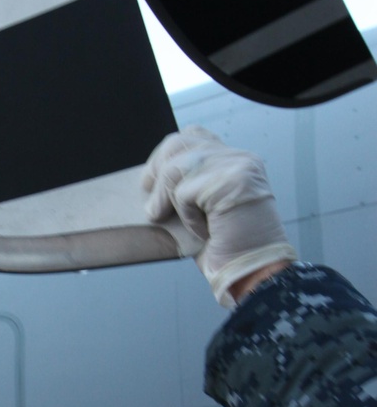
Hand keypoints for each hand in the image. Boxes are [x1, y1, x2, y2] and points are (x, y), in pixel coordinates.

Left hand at [143, 126, 295, 307]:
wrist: (255, 271)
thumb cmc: (229, 248)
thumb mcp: (202, 209)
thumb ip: (186, 187)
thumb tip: (149, 182)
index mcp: (235, 160)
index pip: (194, 135)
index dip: (168, 154)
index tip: (152, 181)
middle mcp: (239, 158)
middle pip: (180, 143)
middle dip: (157, 171)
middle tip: (153, 205)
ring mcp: (238, 167)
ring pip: (176, 168)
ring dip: (168, 200)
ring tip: (180, 222)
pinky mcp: (232, 182)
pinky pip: (185, 191)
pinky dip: (186, 215)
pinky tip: (202, 230)